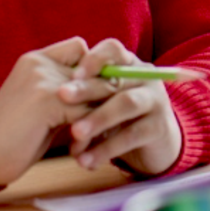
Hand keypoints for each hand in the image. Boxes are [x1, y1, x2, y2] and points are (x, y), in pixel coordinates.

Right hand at [0, 36, 95, 185]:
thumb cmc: (13, 135)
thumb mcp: (40, 103)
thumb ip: (65, 90)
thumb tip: (105, 87)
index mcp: (35, 60)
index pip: (79, 48)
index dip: (91, 70)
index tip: (94, 94)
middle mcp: (40, 64)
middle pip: (93, 68)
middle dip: (104, 93)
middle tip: (108, 116)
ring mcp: (43, 80)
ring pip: (94, 89)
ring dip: (101, 112)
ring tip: (98, 132)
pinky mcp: (47, 101)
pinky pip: (87, 110)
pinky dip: (90, 130)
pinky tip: (81, 146)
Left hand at [58, 38, 184, 175]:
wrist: (154, 147)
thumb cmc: (118, 119)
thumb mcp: (102, 102)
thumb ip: (84, 94)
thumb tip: (51, 92)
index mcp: (128, 65)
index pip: (113, 50)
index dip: (93, 59)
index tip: (71, 74)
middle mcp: (145, 78)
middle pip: (116, 79)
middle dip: (87, 88)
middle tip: (61, 96)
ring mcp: (156, 101)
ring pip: (126, 104)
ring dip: (98, 118)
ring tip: (74, 133)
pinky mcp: (158, 128)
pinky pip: (131, 135)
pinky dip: (106, 148)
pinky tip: (85, 161)